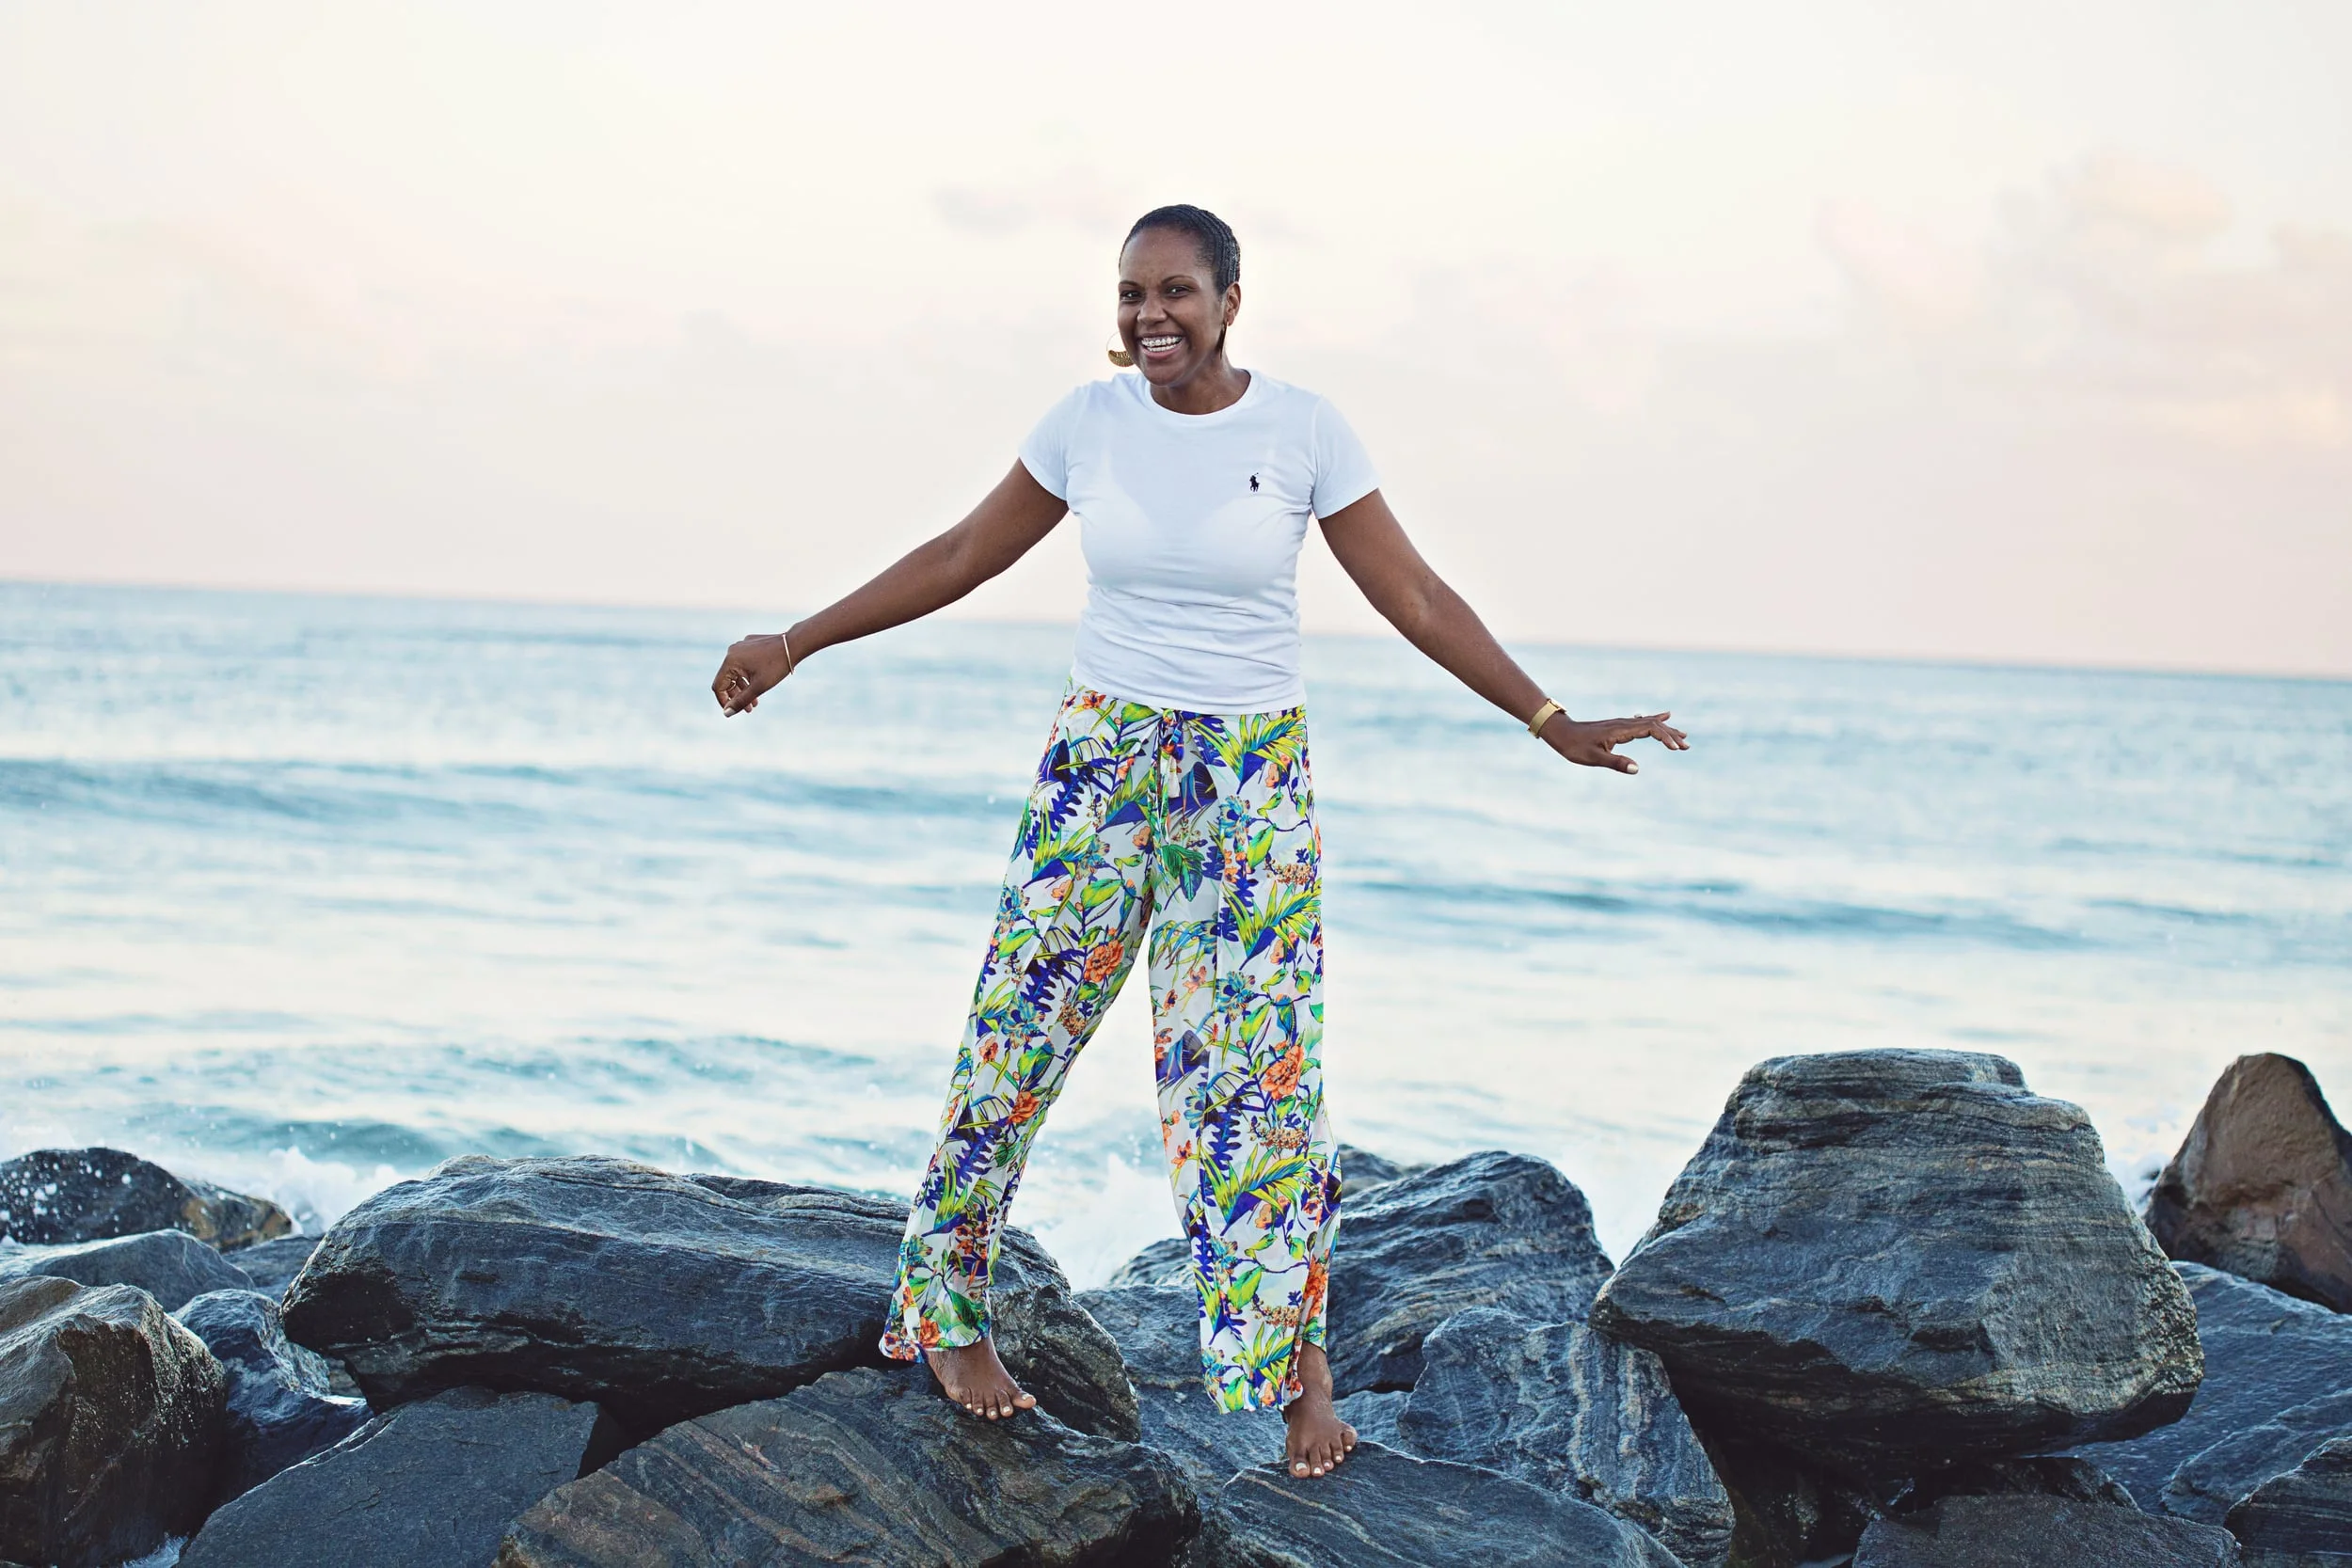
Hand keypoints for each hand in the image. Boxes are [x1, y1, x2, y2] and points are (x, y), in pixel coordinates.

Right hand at [711, 633, 792, 715]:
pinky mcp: (750, 644)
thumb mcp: (758, 687)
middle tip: (749, 709)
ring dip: (744, 688)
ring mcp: (741, 646)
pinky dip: (749, 675)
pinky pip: (744, 663)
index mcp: (730, 660)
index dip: (724, 701)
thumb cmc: (776, 667)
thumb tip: (726, 713)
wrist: (794, 644)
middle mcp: (732, 651)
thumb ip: (741, 701)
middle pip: (728, 679)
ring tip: (755, 702)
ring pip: (737, 672)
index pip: (718, 686)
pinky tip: (761, 683)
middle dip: (737, 696)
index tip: (732, 711)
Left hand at [1541, 711, 1687, 774]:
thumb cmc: (1575, 746)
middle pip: (1654, 725)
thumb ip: (1616, 762)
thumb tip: (1637, 769)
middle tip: (1686, 745)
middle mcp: (1624, 724)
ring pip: (1650, 723)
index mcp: (1621, 730)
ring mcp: (1621, 724)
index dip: (1665, 738)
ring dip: (1666, 729)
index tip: (1675, 748)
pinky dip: (1655, 722)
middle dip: (1671, 734)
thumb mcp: (1594, 758)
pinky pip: (1642, 722)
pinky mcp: (1618, 726)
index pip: (1650, 729)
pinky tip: (1663, 717)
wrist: (1561, 733)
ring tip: (1682, 735)